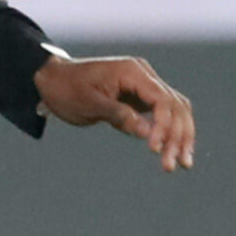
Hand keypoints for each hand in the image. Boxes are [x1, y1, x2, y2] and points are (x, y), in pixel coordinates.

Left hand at [34, 52, 194, 172]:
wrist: (52, 79)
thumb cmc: (66, 89)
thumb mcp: (88, 104)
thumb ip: (119, 116)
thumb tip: (148, 132)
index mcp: (132, 71)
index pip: (162, 99)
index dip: (164, 125)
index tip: (155, 149)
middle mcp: (144, 75)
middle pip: (175, 106)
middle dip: (179, 136)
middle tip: (177, 164)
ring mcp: (144, 86)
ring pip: (175, 110)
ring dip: (181, 136)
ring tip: (183, 163)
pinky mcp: (140, 97)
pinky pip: (163, 114)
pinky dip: (169, 132)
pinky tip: (174, 151)